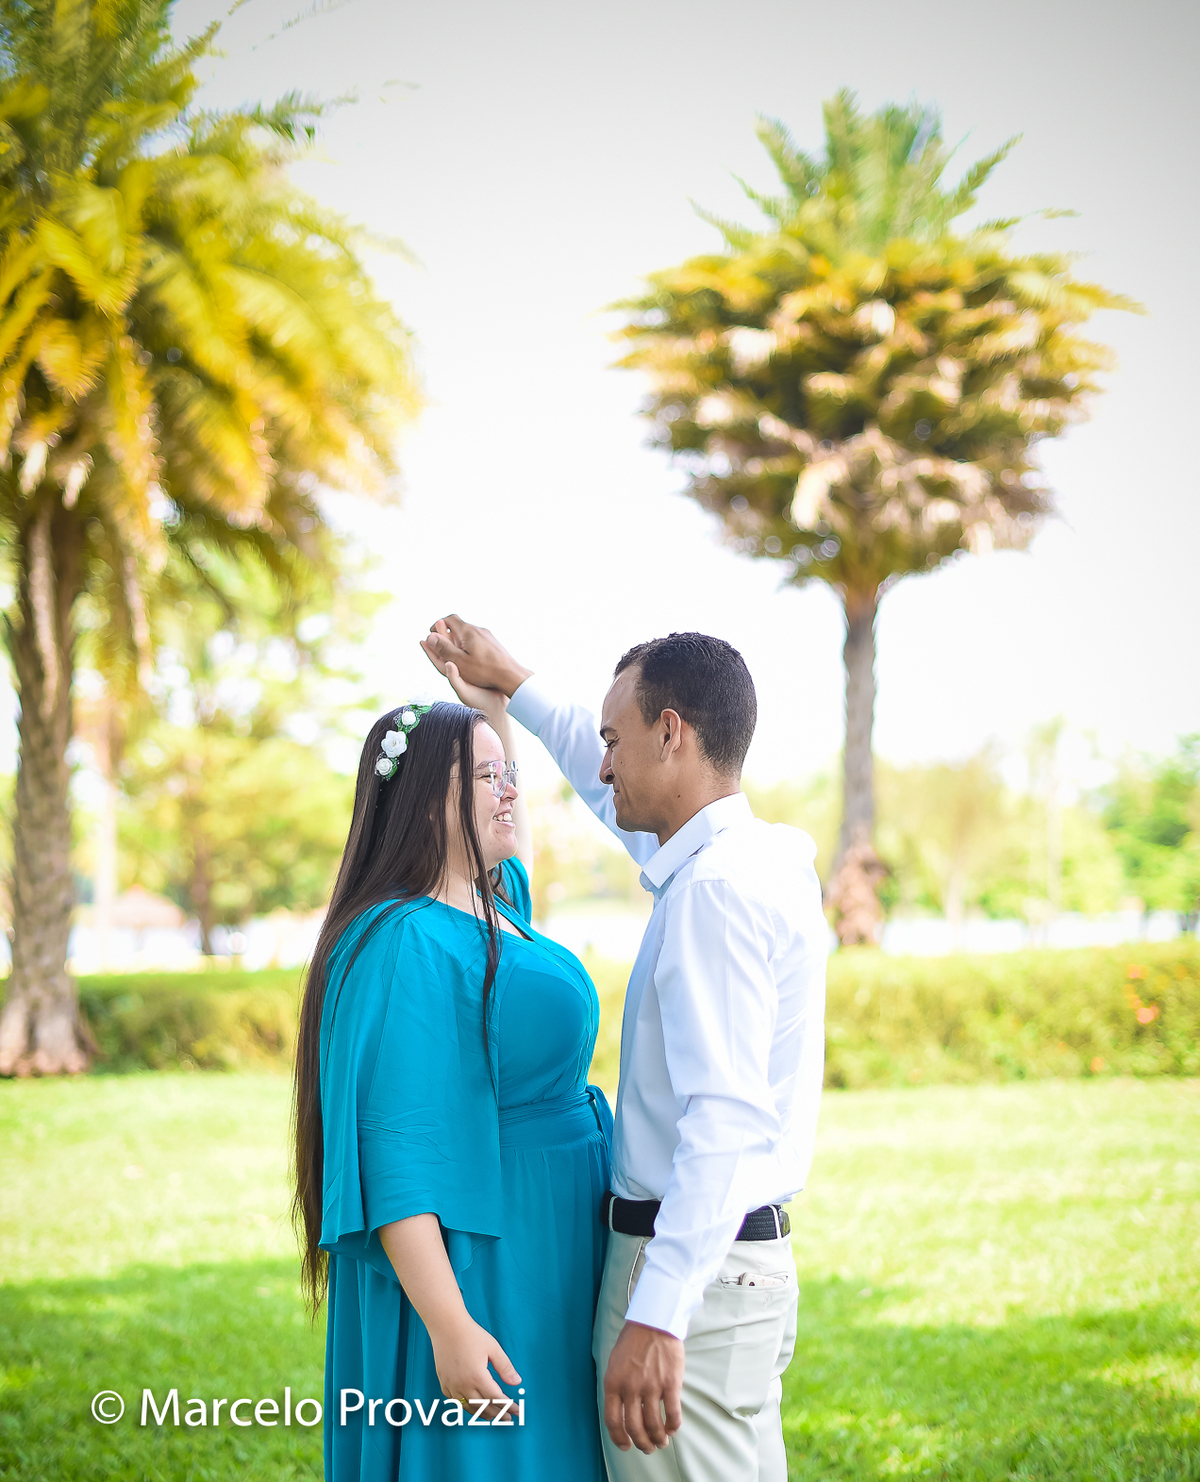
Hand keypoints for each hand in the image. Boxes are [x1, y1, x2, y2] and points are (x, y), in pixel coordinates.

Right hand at [420, 614, 531, 698]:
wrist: (511, 675)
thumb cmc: (484, 671)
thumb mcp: (459, 661)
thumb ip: (444, 649)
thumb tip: (430, 637)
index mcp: (468, 631)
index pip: (449, 619)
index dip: (438, 625)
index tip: (432, 635)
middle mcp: (479, 630)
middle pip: (459, 625)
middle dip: (447, 633)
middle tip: (440, 643)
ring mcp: (488, 636)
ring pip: (469, 633)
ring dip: (458, 639)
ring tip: (453, 651)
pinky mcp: (494, 643)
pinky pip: (477, 639)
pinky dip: (468, 644)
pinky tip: (469, 657)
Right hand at [428, 1310, 520, 1419]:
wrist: (446, 1326)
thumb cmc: (471, 1334)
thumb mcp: (493, 1348)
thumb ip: (505, 1367)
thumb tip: (517, 1382)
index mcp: (477, 1376)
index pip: (496, 1398)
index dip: (508, 1406)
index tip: (517, 1411)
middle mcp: (463, 1384)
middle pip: (483, 1406)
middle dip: (498, 1414)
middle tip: (508, 1418)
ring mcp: (452, 1385)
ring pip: (468, 1407)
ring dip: (482, 1414)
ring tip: (493, 1416)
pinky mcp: (444, 1383)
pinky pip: (455, 1401)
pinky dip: (465, 1406)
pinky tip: (472, 1406)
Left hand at [603, 1320, 683, 1453]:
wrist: (653, 1321)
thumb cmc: (633, 1341)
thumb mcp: (614, 1363)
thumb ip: (616, 1387)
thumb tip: (622, 1412)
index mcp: (613, 1382)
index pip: (613, 1420)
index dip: (619, 1438)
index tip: (626, 1446)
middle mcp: (630, 1387)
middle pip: (634, 1428)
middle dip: (642, 1443)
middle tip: (647, 1448)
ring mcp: (651, 1386)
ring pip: (654, 1425)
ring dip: (658, 1439)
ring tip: (661, 1442)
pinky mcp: (671, 1383)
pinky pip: (672, 1413)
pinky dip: (673, 1426)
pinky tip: (673, 1429)